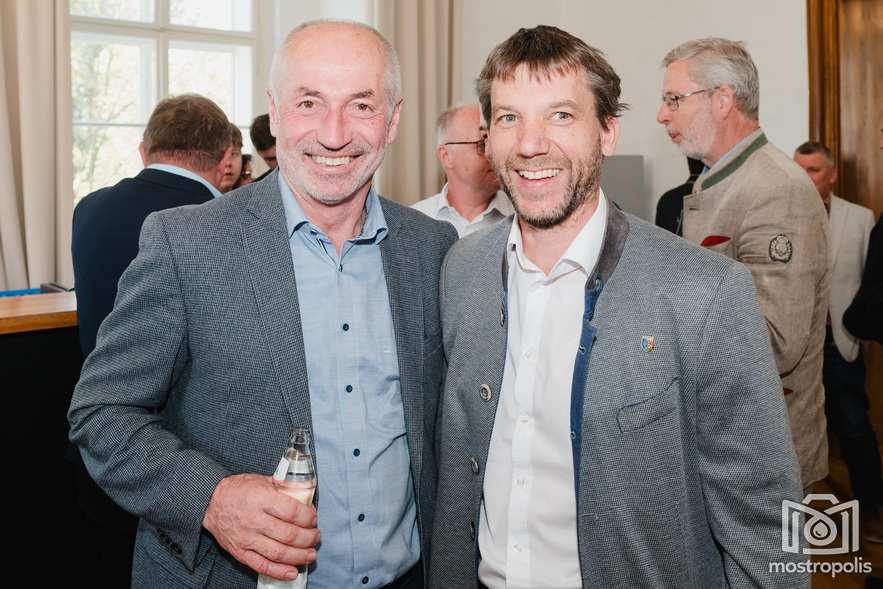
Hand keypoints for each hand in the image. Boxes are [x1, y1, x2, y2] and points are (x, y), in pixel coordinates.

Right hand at [203, 473, 318, 579]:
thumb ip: (284, 486)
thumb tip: (306, 492)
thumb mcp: (262, 480)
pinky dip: (279, 571)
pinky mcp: (240, 552)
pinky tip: (293, 572)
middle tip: (316, 536)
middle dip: (308, 538)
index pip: (292, 512)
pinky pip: (262, 565)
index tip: (313, 518)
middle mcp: (254, 520)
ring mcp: (246, 539)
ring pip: (278, 553)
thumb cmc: (239, 490)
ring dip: (299, 556)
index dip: (308, 517)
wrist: (210, 502)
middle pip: (288, 535)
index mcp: (261, 499)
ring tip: (311, 554)